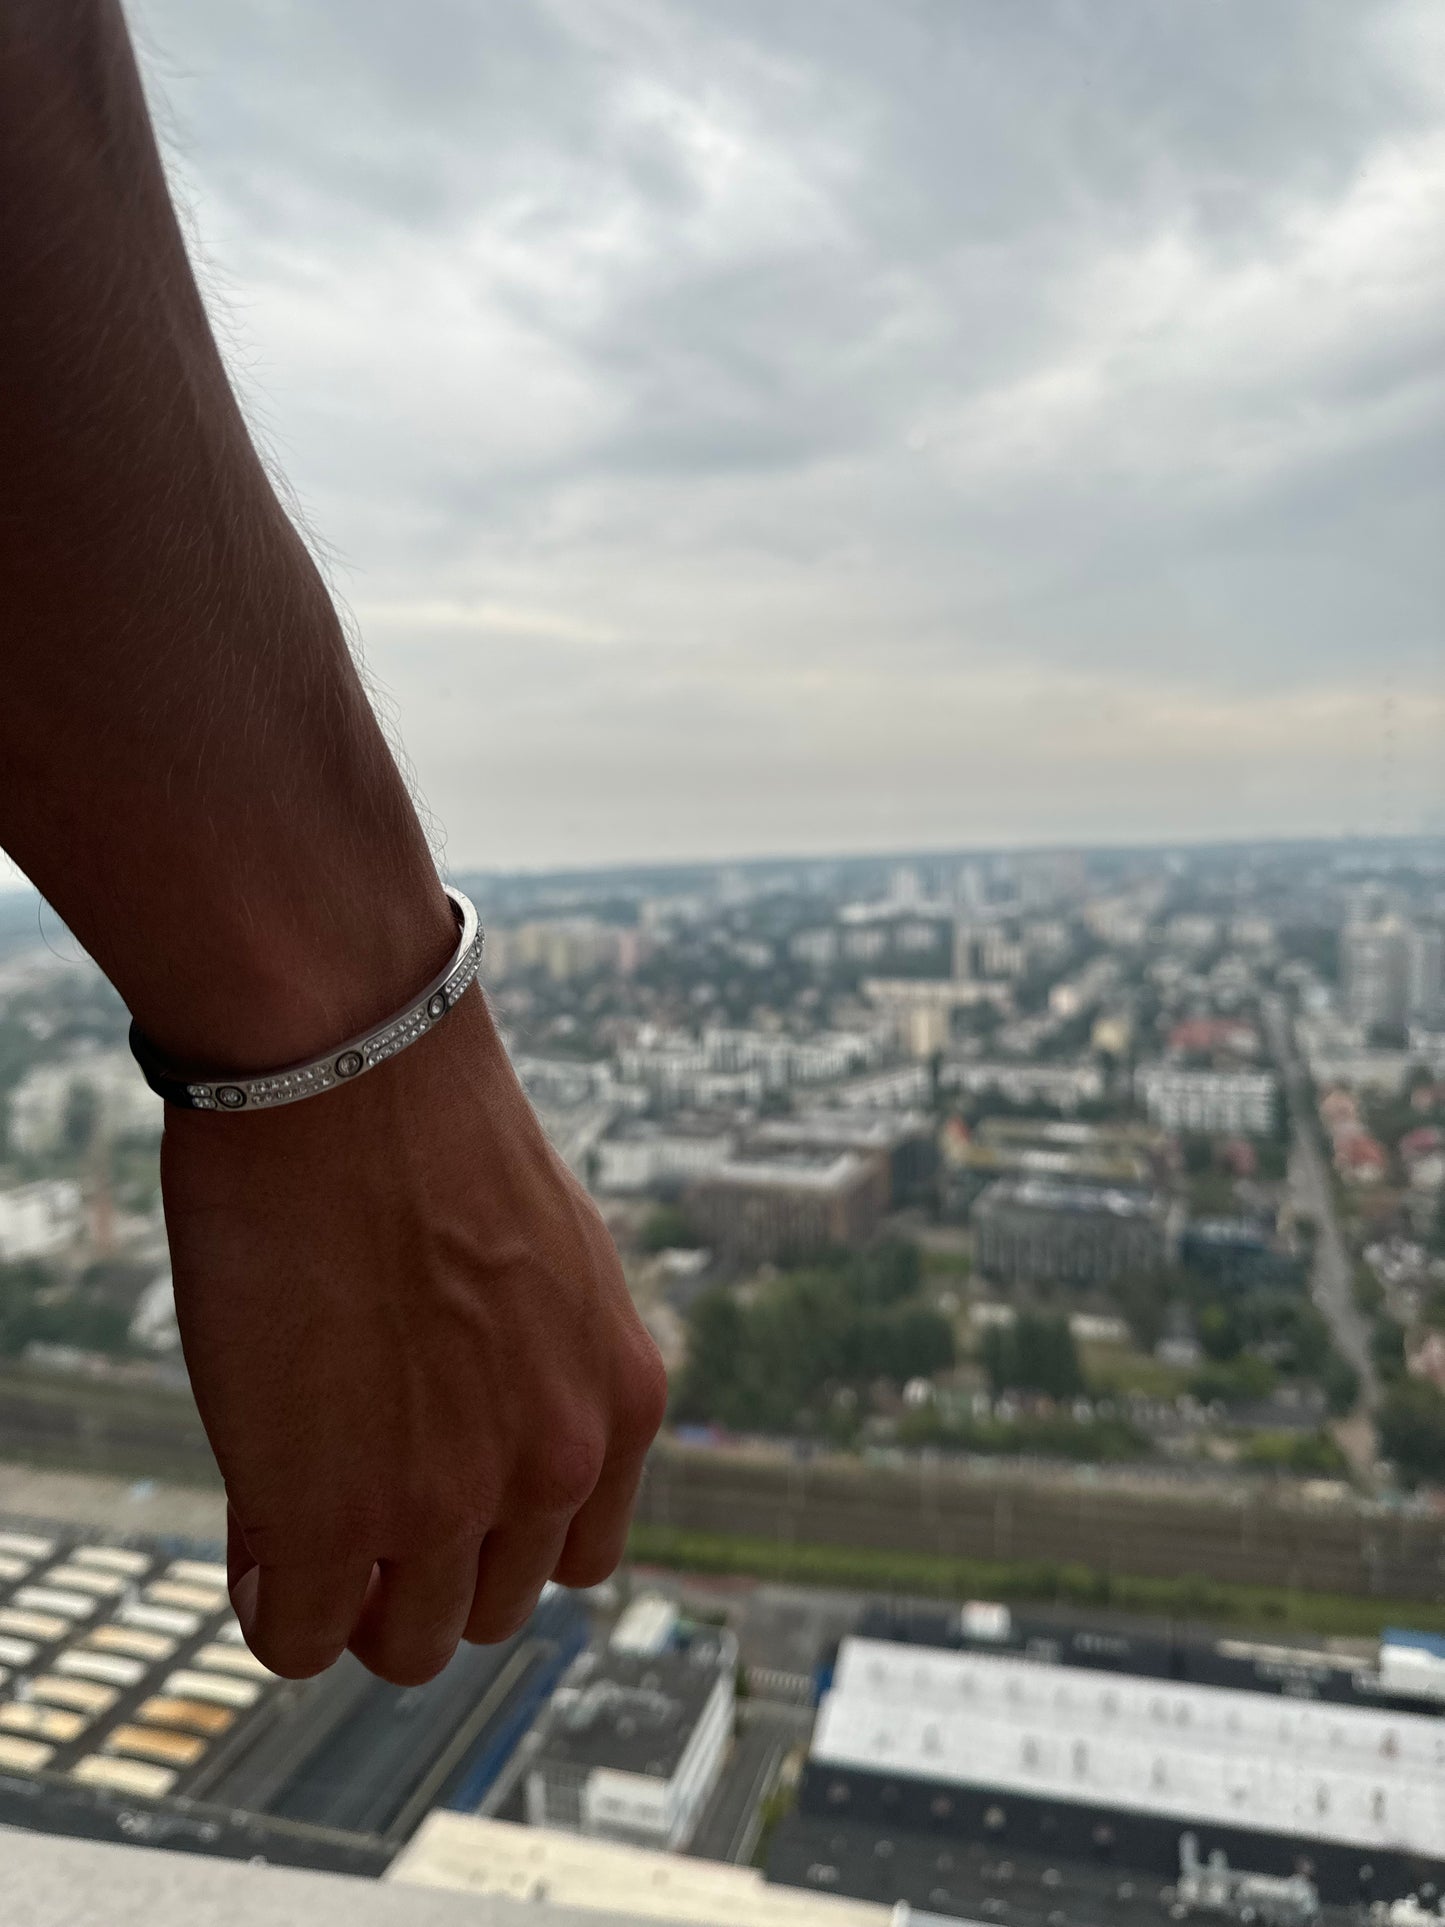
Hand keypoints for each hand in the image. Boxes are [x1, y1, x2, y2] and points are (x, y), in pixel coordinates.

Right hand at [160, 989, 666, 1683]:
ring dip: (351, 1602)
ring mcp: (446, 1500)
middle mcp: (553, 1465)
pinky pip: (297, 1638)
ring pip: (405, 1646)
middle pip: (490, 1611)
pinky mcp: (330, 1516)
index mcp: (622, 1402)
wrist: (349, 1066)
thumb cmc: (429, 1130)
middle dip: (421, 1576)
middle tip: (352, 1510)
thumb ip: (538, 1367)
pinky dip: (271, 1603)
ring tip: (297, 1524)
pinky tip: (251, 1533)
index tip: (436, 1502)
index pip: (579, 1556)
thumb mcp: (545, 1262)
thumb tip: (475, 1434)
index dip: (496, 1536)